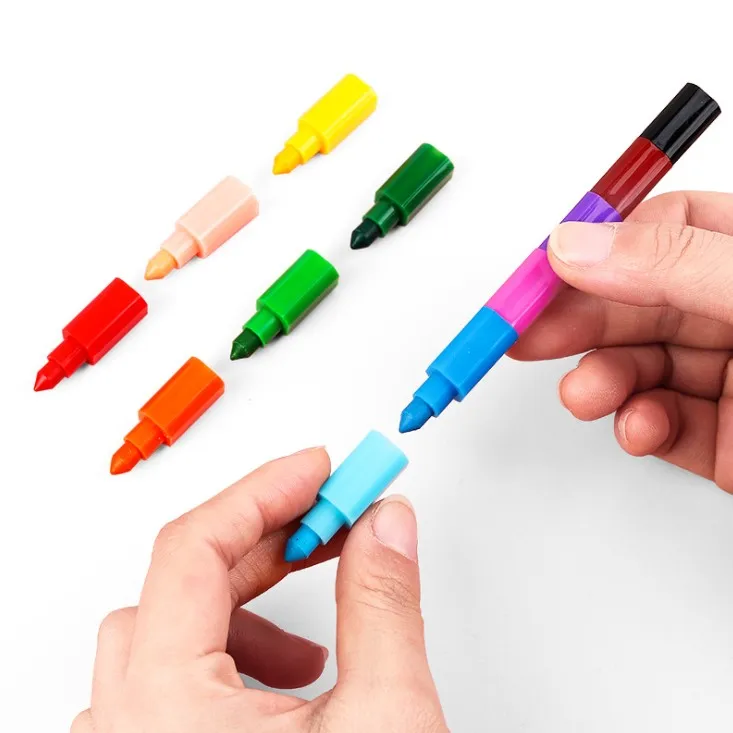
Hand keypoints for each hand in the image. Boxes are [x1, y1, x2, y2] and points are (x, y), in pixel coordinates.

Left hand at [71, 448, 446, 731]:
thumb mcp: (386, 721)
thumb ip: (383, 602)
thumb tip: (387, 525)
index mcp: (162, 712)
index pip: (195, 548)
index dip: (264, 490)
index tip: (318, 469)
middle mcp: (122, 732)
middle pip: (184, 582)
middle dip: (270, 543)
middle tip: (336, 522)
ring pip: (166, 631)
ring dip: (244, 606)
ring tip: (311, 634)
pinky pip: (163, 682)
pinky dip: (225, 658)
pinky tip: (280, 687)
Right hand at [511, 191, 732, 491]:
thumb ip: (673, 265)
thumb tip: (578, 246)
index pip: (665, 228)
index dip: (601, 242)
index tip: (547, 264)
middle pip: (634, 301)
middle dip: (577, 320)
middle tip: (525, 333)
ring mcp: (730, 377)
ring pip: (638, 365)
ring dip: (599, 380)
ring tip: (585, 394)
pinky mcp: (725, 440)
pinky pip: (661, 425)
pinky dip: (636, 427)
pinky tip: (638, 427)